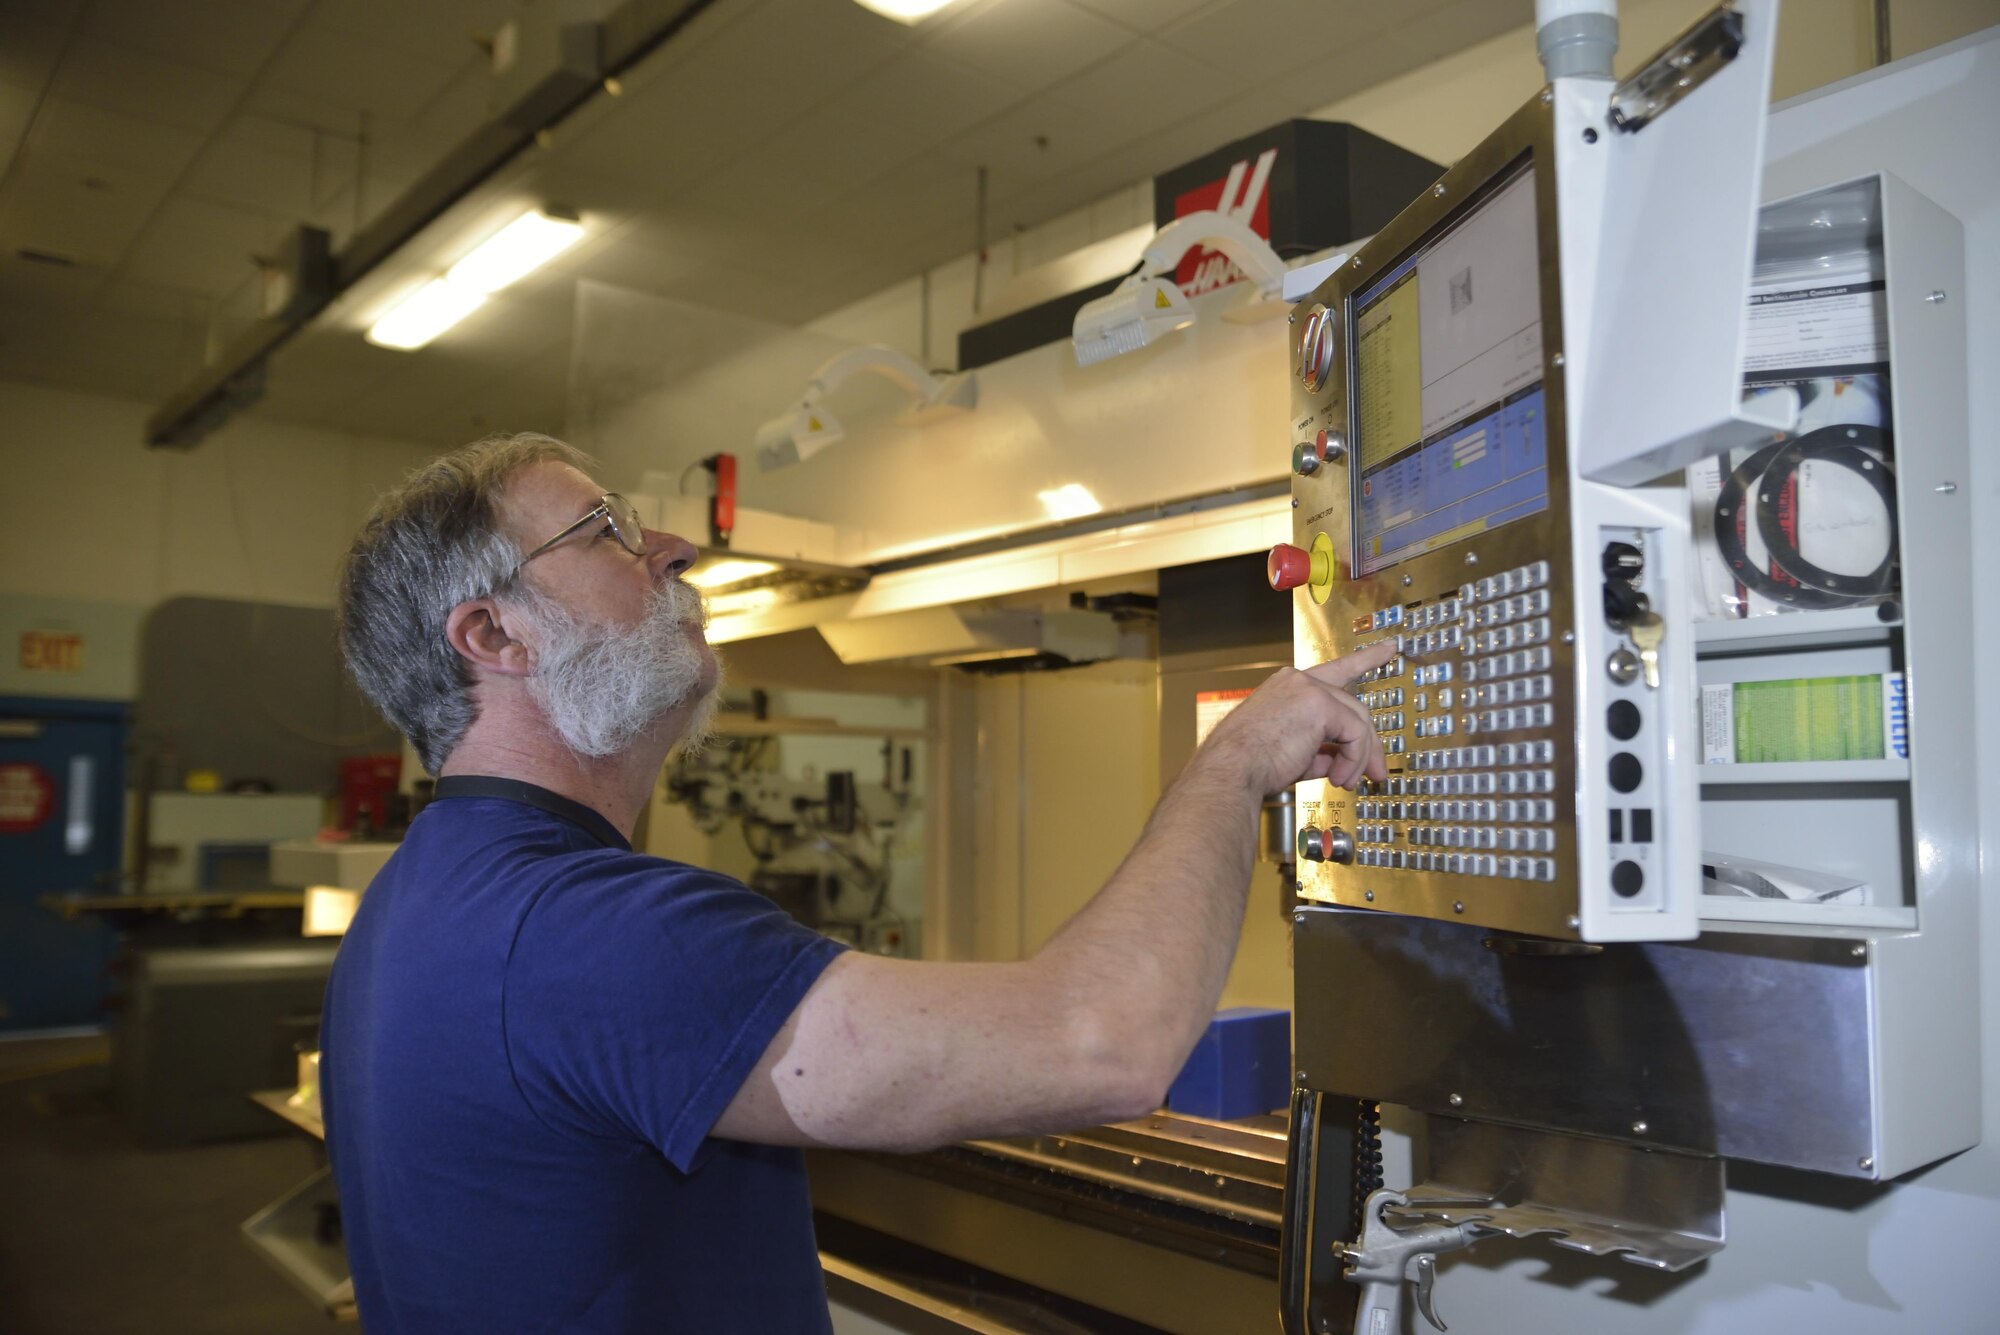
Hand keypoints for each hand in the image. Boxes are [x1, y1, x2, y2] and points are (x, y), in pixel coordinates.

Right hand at [1195, 641, 1396, 797]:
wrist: (1231, 769)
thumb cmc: (1248, 765)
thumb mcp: (1292, 752)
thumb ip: (1321, 750)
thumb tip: (1342, 762)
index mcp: (1287, 687)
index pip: (1335, 670)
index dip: (1365, 659)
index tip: (1389, 648)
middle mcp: (1298, 680)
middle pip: (1353, 705)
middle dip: (1368, 744)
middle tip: (1375, 773)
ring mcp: (1309, 688)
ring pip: (1358, 720)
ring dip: (1360, 757)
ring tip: (1348, 782)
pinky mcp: (1320, 704)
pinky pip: (1355, 734)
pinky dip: (1353, 760)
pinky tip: (1338, 778)